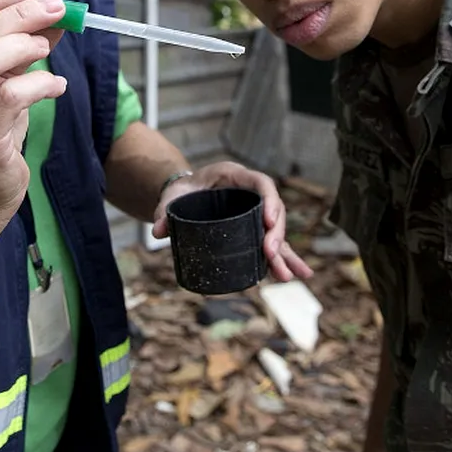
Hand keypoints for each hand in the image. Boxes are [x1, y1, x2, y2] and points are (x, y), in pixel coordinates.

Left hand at [151, 161, 313, 282]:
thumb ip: (164, 211)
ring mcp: (253, 212)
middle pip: (273, 211)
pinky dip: (283, 259)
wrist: (184, 193)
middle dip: (276, 235)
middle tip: (271, 255)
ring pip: (276, 232)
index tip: (269, 222)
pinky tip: (294, 274)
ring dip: (285, 254)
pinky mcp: (252, 229)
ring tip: (294, 275)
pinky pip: (271, 244)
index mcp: (235, 176)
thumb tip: (158, 231)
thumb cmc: (181, 190)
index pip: (261, 184)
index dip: (270, 201)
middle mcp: (250, 193)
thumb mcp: (172, 196)